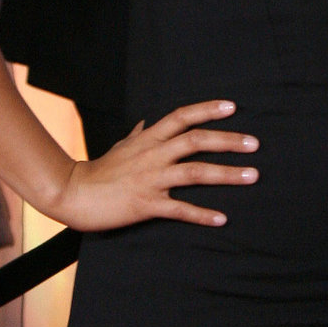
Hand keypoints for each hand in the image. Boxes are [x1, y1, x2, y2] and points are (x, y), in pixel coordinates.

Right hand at [47, 100, 258, 232]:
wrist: (73, 193)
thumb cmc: (99, 171)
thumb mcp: (120, 145)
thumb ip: (137, 134)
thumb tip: (146, 121)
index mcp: (148, 138)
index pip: (182, 117)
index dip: (207, 110)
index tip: (233, 107)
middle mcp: (153, 155)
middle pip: (196, 141)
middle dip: (228, 141)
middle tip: (254, 143)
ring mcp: (151, 179)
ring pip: (195, 172)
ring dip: (227, 174)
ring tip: (252, 176)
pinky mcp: (146, 204)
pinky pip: (180, 209)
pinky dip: (202, 214)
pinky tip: (222, 218)